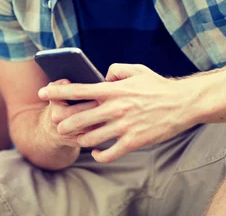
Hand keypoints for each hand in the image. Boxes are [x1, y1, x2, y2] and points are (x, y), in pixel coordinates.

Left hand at [38, 64, 197, 162]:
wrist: (183, 104)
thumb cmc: (158, 86)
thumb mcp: (136, 70)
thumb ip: (115, 70)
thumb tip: (102, 77)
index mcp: (113, 90)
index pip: (77, 90)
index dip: (56, 92)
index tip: (42, 93)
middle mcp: (115, 108)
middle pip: (78, 119)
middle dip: (63, 124)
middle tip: (58, 126)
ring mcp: (123, 126)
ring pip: (90, 139)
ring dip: (81, 140)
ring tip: (79, 139)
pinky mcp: (133, 142)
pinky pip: (109, 153)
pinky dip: (100, 155)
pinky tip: (97, 153)